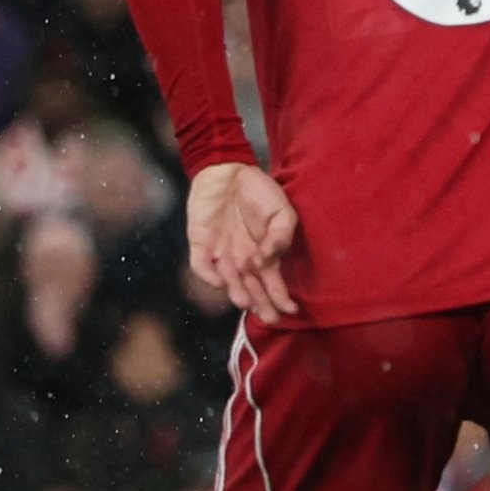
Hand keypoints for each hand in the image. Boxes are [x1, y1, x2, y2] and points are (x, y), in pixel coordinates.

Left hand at [187, 162, 303, 325]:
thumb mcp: (282, 211)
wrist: (228, 172)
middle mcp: (242, 258)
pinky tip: (219, 281)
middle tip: (270, 318)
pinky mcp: (200, 243)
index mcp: (263, 254)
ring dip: (237, 292)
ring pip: (228, 281)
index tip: (290, 309)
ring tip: (246, 302)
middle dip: (261, 304)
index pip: (272, 283)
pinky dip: (208, 274)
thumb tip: (268, 258)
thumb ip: (281, 235)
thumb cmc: (259, 191)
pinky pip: (201, 265)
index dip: (280, 297)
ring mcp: (220, 252)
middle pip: (251, 289)